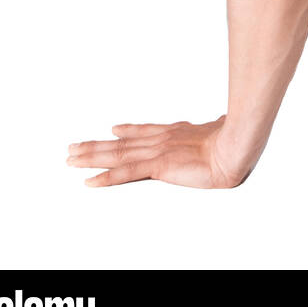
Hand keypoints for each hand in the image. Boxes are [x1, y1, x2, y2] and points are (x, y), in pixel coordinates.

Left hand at [66, 116, 245, 188]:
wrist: (236, 146)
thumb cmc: (235, 139)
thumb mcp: (224, 132)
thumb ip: (218, 132)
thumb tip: (227, 125)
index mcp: (178, 133)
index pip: (146, 131)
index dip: (127, 131)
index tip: (113, 130)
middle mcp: (162, 139)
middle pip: (122, 143)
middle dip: (96, 146)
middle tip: (73, 147)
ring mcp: (158, 151)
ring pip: (117, 154)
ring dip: (92, 156)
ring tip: (71, 158)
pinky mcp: (158, 165)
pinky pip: (125, 173)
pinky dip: (106, 177)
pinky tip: (89, 181)